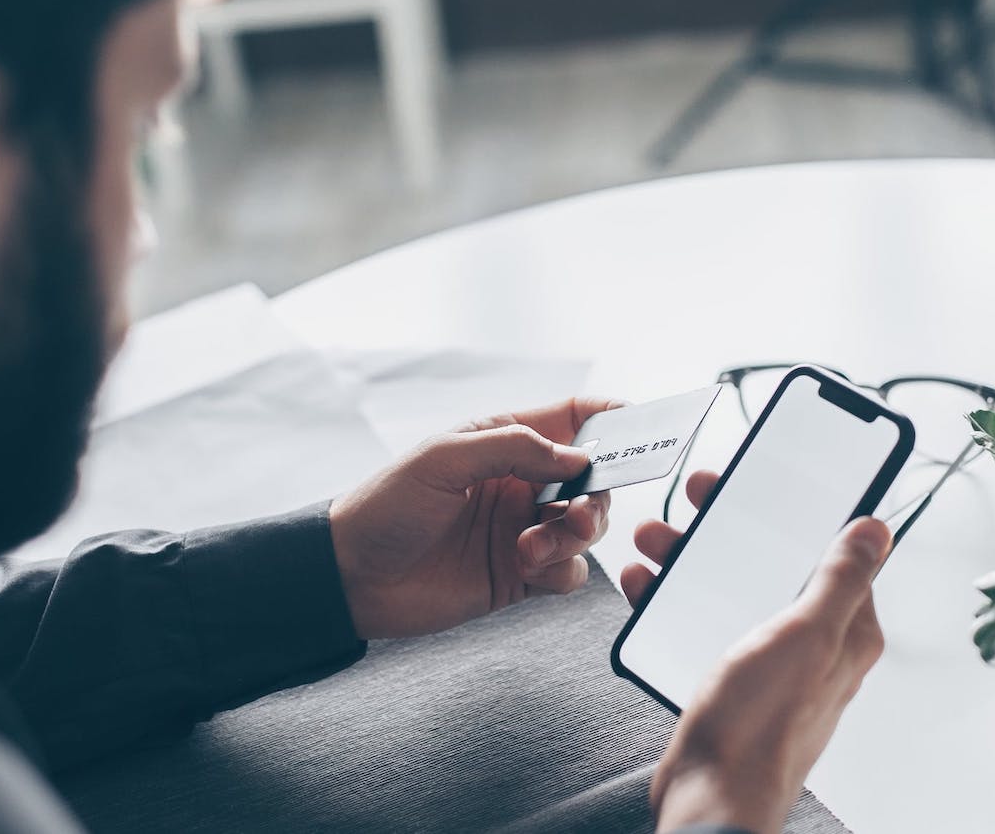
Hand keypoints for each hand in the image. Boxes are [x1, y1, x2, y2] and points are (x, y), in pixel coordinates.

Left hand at [328, 397, 624, 639]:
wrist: (351, 577)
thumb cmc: (386, 505)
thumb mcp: (444, 458)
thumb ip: (514, 448)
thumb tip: (579, 456)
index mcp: (505, 441)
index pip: (573, 418)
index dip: (611, 417)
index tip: (643, 425)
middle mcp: (522, 483)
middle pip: (593, 481)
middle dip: (597, 497)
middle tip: (577, 515)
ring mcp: (523, 530)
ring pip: (587, 528)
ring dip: (575, 537)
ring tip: (534, 548)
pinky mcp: (520, 575)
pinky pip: (569, 572)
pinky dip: (562, 571)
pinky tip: (528, 569)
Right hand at [627, 472, 890, 833]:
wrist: (711, 795)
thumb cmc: (760, 726)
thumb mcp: (806, 635)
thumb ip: (841, 580)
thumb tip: (876, 531)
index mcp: (842, 631)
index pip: (832, 553)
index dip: (798, 510)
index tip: (763, 480)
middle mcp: (810, 645)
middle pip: (773, 563)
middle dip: (731, 527)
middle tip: (699, 498)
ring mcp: (769, 663)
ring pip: (732, 588)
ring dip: (694, 558)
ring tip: (657, 539)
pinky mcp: (730, 680)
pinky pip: (703, 621)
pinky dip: (675, 598)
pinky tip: (648, 585)